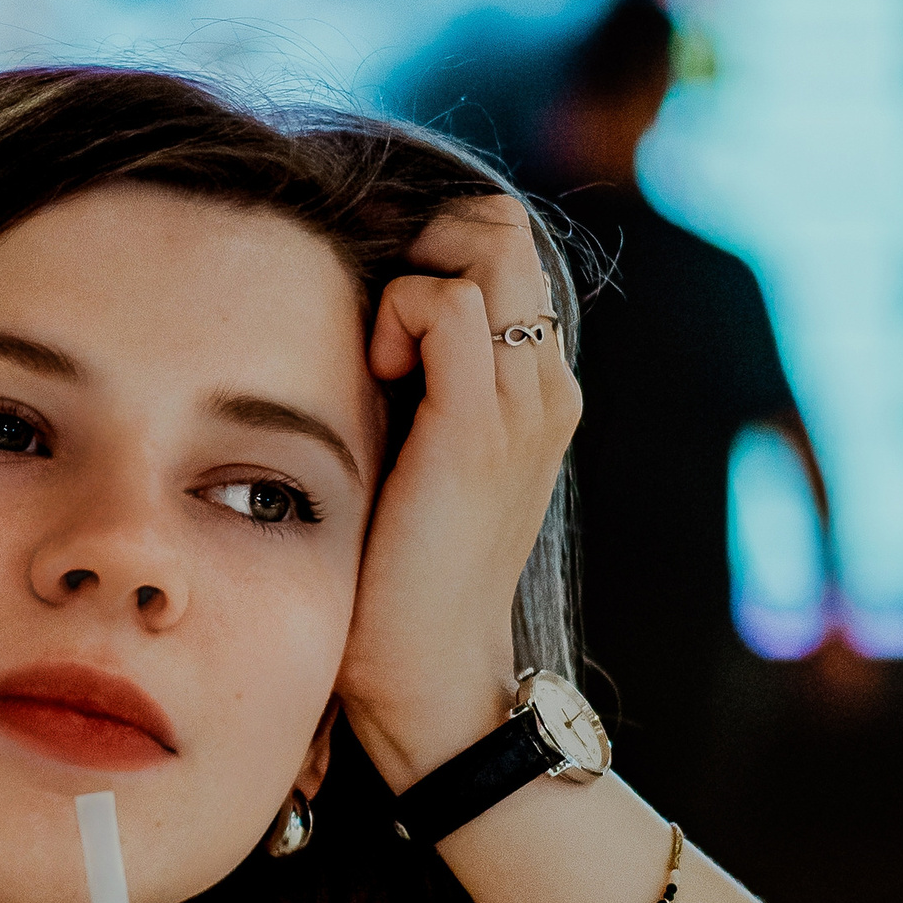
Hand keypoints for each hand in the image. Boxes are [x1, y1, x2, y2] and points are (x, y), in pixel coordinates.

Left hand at [335, 192, 583, 791]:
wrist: (432, 672)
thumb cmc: (402, 577)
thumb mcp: (417, 464)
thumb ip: (415, 393)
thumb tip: (358, 329)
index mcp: (535, 391)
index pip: (506, 250)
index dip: (437, 249)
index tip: (379, 316)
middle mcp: (544, 385)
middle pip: (503, 230)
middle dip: (425, 245)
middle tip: (376, 324)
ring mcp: (520, 402)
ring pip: (486, 247)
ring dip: (411, 278)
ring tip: (380, 359)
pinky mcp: (478, 426)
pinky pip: (449, 302)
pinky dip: (400, 313)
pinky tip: (376, 375)